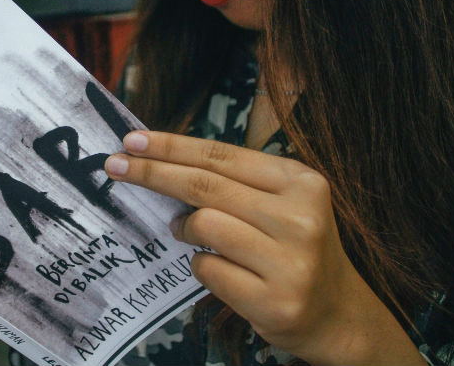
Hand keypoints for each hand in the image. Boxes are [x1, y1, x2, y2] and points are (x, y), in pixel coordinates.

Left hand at [104, 131, 424, 365]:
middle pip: (205, 185)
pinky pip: (207, 269)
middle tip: (114, 166)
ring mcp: (291, 262)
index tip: (132, 140)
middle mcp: (300, 216)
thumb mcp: (280, 202)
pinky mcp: (275, 301)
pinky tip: (217, 267)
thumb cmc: (294, 248)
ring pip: (203, 225)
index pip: (221, 154)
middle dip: (152, 172)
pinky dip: (199, 264)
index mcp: (300, 181)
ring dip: (183, 228)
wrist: (339, 314)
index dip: (172, 145)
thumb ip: (234, 183)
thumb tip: (162, 161)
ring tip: (186, 232)